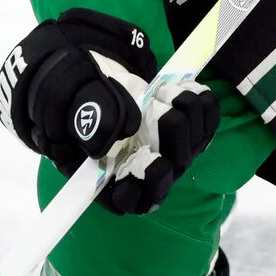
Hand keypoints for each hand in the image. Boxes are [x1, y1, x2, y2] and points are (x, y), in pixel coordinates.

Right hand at [0, 9, 217, 213]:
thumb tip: (114, 136)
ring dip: (182, 107)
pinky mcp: (188, 132)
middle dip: (167, 130)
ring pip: (194, 140)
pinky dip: (198, 99)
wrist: (93, 76)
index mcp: (107, 176)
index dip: (146, 184)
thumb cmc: (72, 94)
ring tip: (159, 90)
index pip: (132, 200)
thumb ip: (86, 117)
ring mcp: (168, 153)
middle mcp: (142, 172)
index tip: (150, 159)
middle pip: (172, 168)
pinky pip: (208, 120)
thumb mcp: (67, 100)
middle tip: (152, 101)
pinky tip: (178, 88)